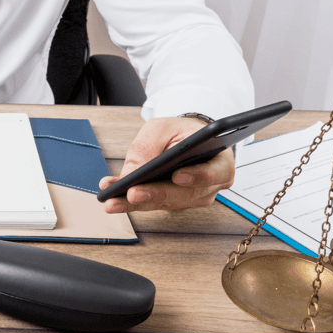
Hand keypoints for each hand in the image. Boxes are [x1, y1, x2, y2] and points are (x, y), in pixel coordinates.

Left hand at [98, 117, 234, 213]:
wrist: (185, 140)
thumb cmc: (179, 132)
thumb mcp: (163, 128)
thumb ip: (150, 147)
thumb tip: (131, 174)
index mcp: (220, 162)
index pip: (214, 173)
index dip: (198, 176)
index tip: (178, 176)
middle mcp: (210, 186)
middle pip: (183, 195)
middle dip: (154, 195)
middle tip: (131, 194)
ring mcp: (192, 197)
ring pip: (164, 203)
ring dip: (135, 204)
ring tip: (112, 201)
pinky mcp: (173, 203)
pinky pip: (152, 204)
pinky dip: (131, 203)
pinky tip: (112, 198)